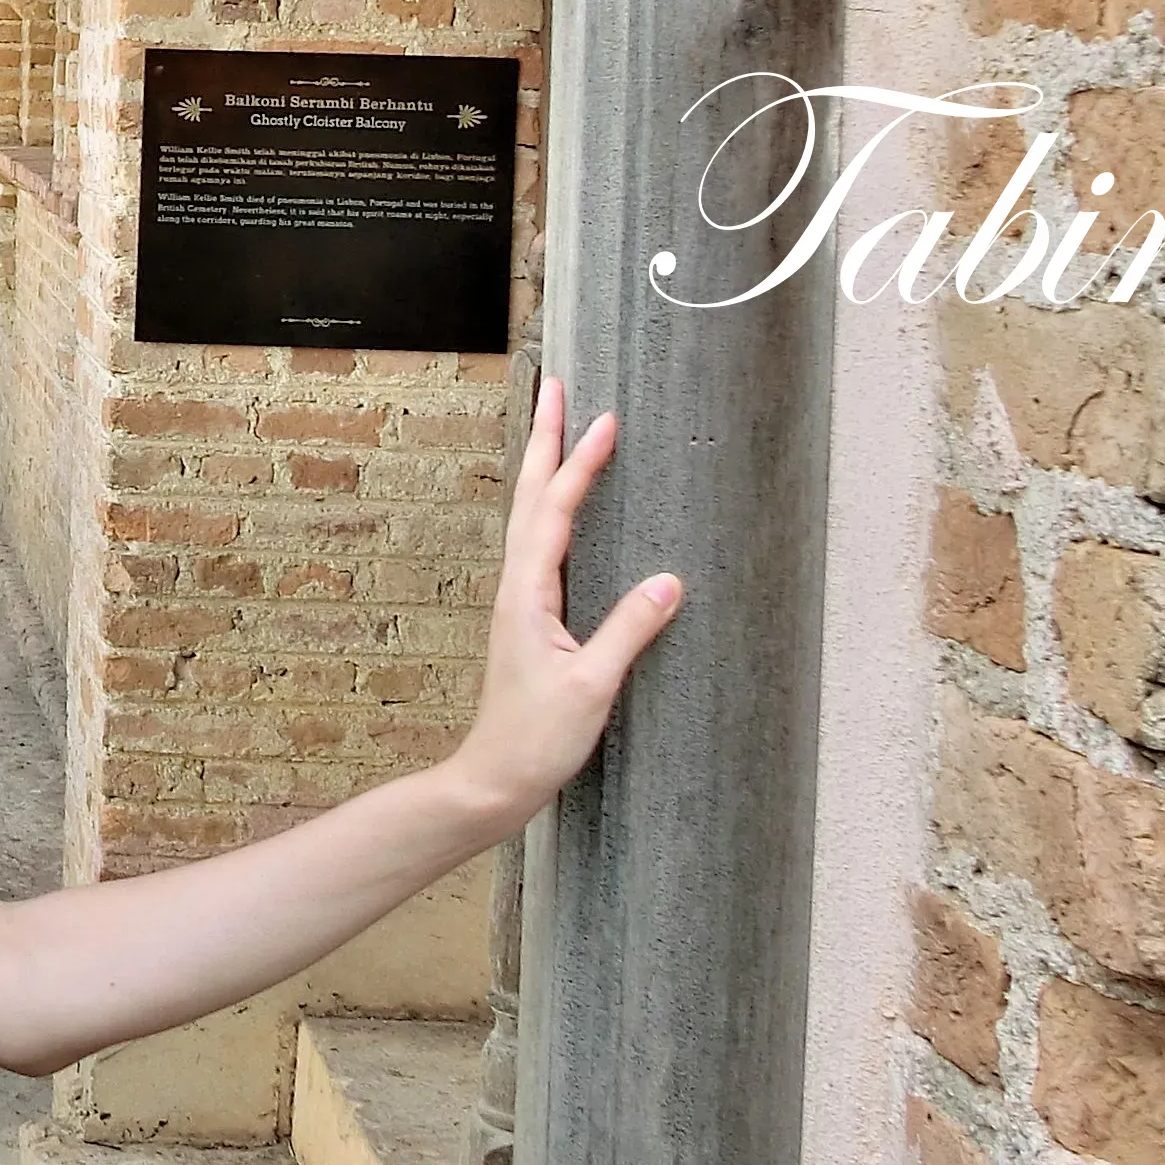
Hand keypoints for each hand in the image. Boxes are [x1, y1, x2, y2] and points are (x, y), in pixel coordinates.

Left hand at [439, 379, 681, 835]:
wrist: (494, 778)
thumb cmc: (537, 739)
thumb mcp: (592, 687)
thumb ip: (629, 632)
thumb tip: (670, 582)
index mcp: (527, 595)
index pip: (555, 511)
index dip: (580, 463)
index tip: (605, 419)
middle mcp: (517, 588)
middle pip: (530, 497)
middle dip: (545, 439)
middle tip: (556, 387)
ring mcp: (520, 601)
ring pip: (531, 517)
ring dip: (544, 467)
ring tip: (559, 426)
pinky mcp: (529, 619)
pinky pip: (540, 546)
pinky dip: (551, 509)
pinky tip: (564, 509)